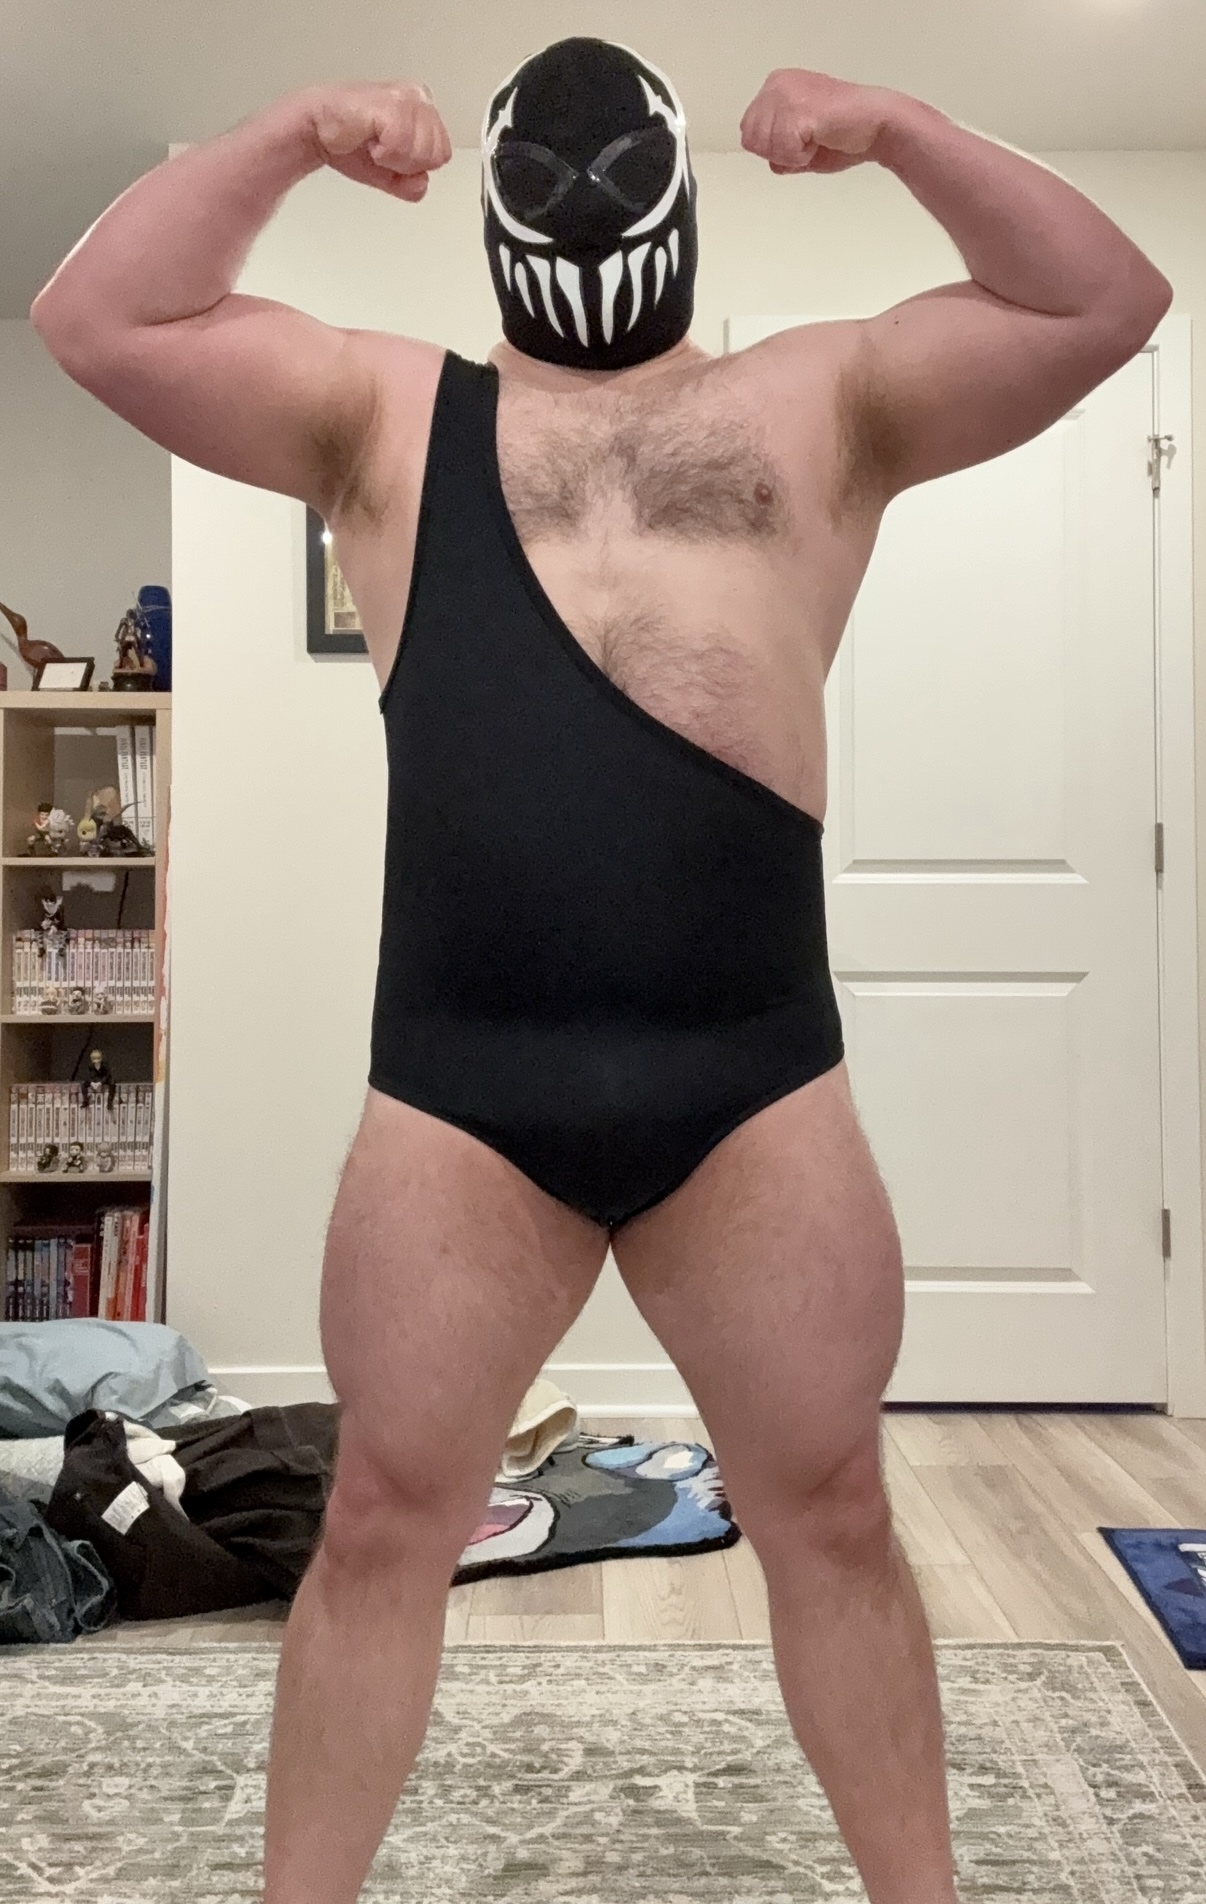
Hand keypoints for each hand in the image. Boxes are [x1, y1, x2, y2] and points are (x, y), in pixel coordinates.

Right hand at [300, 81, 451, 200]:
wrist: (317, 129)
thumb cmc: (349, 142)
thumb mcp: (390, 173)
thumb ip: (412, 184)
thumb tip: (421, 182)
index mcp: (424, 109)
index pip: (442, 154)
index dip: (415, 166)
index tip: (389, 154)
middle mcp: (419, 97)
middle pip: (436, 155)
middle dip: (407, 163)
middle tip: (382, 149)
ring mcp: (407, 98)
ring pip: (423, 152)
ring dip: (394, 158)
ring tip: (375, 143)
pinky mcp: (392, 104)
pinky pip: (403, 146)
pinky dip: (384, 153)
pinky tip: (370, 139)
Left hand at [740, 69, 897, 174]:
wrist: (878, 126)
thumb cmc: (845, 134)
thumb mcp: (799, 142)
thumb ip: (776, 146)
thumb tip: (767, 158)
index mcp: (775, 86)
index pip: (748, 133)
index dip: (773, 149)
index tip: (803, 139)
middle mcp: (776, 85)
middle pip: (751, 141)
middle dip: (779, 152)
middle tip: (809, 141)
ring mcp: (785, 95)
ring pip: (764, 148)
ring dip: (791, 155)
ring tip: (816, 139)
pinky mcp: (797, 110)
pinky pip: (782, 153)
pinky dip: (801, 158)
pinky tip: (820, 141)